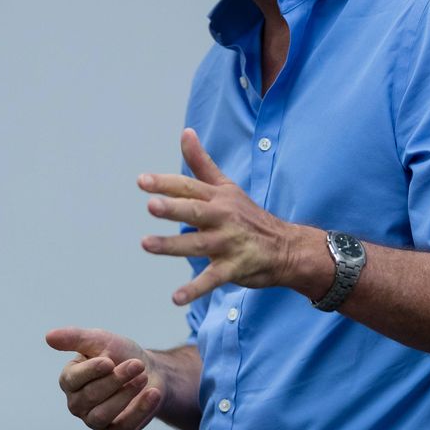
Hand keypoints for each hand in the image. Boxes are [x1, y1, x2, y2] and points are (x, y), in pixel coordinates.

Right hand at [44, 327, 163, 429]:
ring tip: (144, 377)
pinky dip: (140, 411)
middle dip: (115, 379)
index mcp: (69, 379)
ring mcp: (93, 420)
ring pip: (102, 415)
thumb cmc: (119, 353)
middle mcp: (77, 403)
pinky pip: (123, 429)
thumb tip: (49, 336)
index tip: (110, 360)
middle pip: (90, 396)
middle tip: (137, 365)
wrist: (147, 370)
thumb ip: (74, 337)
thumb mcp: (99, 340)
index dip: (91, 371)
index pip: (72, 379)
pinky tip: (153, 393)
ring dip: (125, 395)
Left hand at [139, 127, 300, 304]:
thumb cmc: (248, 215)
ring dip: (172, 245)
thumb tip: (185, 132)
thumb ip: (201, 162)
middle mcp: (223, 217)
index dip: (166, 184)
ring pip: (198, 245)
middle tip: (151, 206)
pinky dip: (195, 289)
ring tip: (146, 244)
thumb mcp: (227, 186)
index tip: (142, 181)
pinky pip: (212, 279)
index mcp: (218, 197)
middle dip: (173, 209)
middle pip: (195, 211)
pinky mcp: (235, 268)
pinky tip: (176, 297)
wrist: (287, 248)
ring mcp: (229, 243)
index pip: (189, 188)